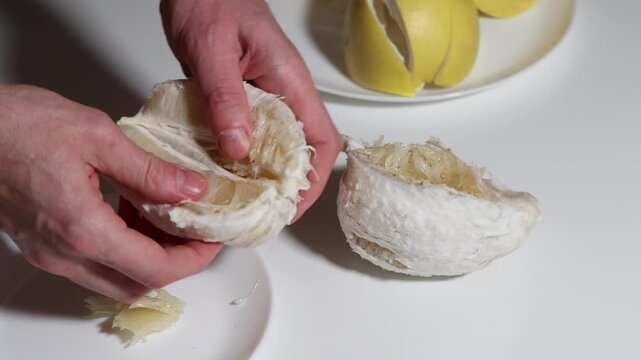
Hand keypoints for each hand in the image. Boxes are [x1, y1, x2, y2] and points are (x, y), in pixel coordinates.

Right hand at [0, 85, 221, 302]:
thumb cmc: (15, 125)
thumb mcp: (97, 136)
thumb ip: (149, 170)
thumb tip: (190, 188)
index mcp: (82, 228)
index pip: (155, 269)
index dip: (194, 258)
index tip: (211, 238)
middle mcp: (64, 252)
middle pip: (139, 283)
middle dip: (176, 262)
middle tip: (196, 231)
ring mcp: (51, 253)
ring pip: (116, 278)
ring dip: (150, 256)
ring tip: (168, 217)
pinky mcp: (43, 244)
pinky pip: (95, 263)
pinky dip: (123, 247)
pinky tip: (133, 211)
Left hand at [160, 0, 340, 219]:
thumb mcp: (210, 49)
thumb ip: (225, 97)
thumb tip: (239, 149)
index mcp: (289, 81)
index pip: (322, 140)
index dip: (314, 179)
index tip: (290, 206)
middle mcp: (283, 93)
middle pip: (303, 151)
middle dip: (288, 188)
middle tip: (261, 215)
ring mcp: (264, 97)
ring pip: (276, 148)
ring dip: (263, 178)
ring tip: (241, 204)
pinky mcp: (242, 99)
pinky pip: (250, 136)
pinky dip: (240, 160)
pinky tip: (220, 174)